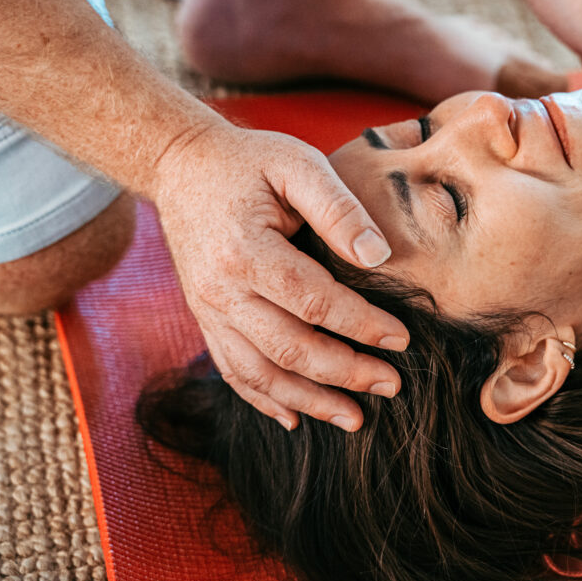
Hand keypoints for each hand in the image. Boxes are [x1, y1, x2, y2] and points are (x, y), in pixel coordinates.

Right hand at [152, 123, 408, 431]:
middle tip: (392, 385)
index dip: (362, 325)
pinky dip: (264, 400)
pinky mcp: (204, 318)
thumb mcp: (296, 164)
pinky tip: (295, 419)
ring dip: (309, 401)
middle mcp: (220, 291)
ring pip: (259, 373)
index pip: (315, 302)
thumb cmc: (247, 161)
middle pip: (289, 349)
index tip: (402, 339)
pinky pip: (232, 371)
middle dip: (345, 373)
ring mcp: (207, 310)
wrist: (179, 164)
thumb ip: (338, 208)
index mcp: (246, 252)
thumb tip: (379, 256)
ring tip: (354, 418)